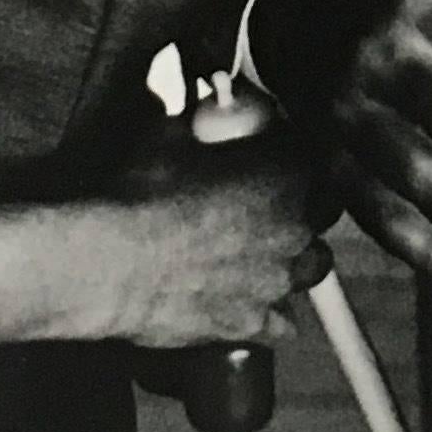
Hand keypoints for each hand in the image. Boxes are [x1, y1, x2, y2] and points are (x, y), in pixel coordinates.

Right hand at [107, 141, 339, 349]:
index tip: (273, 163)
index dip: (293, 163)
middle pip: (320, 219)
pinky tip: (247, 305)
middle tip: (265, 210)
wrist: (111, 266)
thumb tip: (185, 105)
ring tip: (261, 258)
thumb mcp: (164, 137)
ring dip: (292, 262)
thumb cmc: (140, 195)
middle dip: (300, 213)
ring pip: (310, 271)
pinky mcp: (251, 325)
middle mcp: (292, 231)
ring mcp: (276, 282)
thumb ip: (189, 119)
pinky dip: (270, 316)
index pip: (314, 163)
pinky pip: (281, 325)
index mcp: (282, 177)